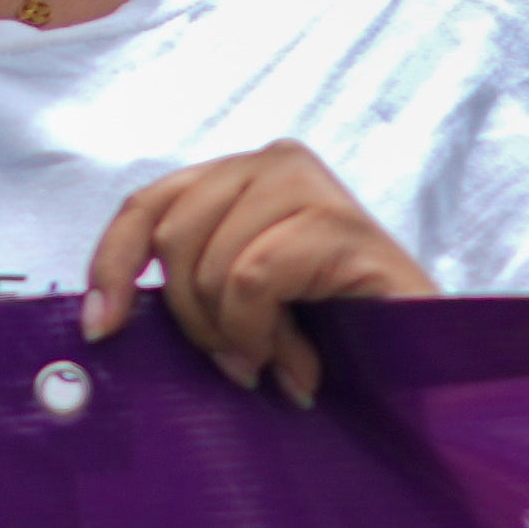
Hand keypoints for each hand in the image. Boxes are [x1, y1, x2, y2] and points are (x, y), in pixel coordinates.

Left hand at [80, 141, 434, 406]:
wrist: (427, 358)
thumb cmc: (332, 333)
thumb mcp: (242, 301)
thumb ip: (191, 283)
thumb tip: (103, 316)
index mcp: (242, 174)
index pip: (148, 204)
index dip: (112, 263)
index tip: (101, 328)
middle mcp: (276, 162)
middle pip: (174, 237)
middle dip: (193, 319)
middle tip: (236, 363)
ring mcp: (312, 186)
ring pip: (212, 263)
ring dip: (236, 336)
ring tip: (278, 362)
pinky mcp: (341, 223)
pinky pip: (254, 279)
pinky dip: (261, 333)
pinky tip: (294, 365)